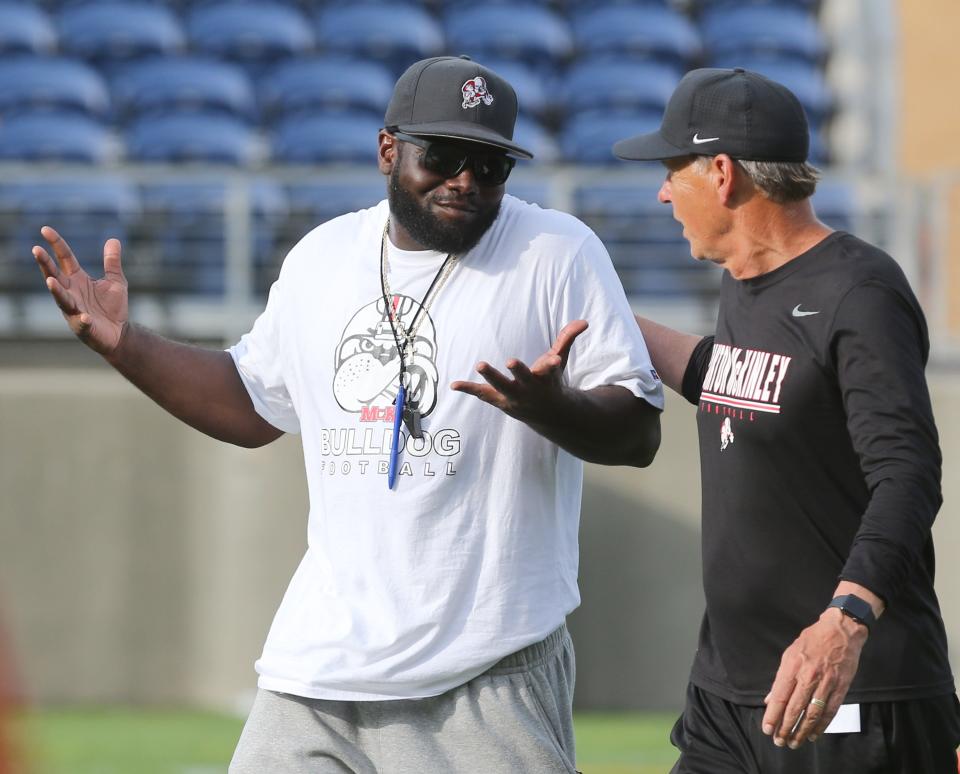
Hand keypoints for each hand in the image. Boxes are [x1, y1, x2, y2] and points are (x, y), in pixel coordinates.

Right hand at [33, 226, 127, 355]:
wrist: (118, 333)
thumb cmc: (112, 307)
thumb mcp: (115, 281)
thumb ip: (112, 262)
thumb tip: (113, 239)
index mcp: (77, 279)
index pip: (65, 258)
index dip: (56, 244)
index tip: (45, 229)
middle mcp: (71, 293)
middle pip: (55, 276)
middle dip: (45, 264)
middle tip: (36, 250)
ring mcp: (75, 310)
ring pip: (62, 299)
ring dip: (56, 291)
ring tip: (51, 282)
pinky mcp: (84, 327)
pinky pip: (82, 323)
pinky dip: (82, 320)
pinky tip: (85, 317)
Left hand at [450, 319, 588, 423]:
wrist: (547, 416)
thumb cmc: (551, 382)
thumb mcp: (560, 360)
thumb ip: (567, 339)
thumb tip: (584, 321)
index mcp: (546, 379)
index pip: (550, 371)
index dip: (551, 365)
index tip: (554, 362)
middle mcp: (530, 389)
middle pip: (523, 380)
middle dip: (518, 372)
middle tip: (510, 361)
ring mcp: (514, 396)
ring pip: (502, 387)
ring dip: (491, 376)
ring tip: (481, 363)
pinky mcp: (500, 400)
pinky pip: (483, 394)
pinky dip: (469, 389)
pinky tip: (454, 384)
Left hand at [761, 608, 866, 748]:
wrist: (841, 630)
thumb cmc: (811, 641)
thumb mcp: (789, 654)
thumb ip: (780, 678)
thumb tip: (769, 699)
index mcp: (792, 667)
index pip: (779, 696)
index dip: (772, 715)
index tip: (767, 729)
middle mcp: (808, 676)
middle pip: (794, 708)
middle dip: (785, 727)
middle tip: (779, 741)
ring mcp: (826, 683)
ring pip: (812, 713)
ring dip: (801, 730)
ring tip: (794, 742)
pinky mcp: (841, 687)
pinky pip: (830, 711)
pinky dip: (821, 725)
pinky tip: (814, 734)